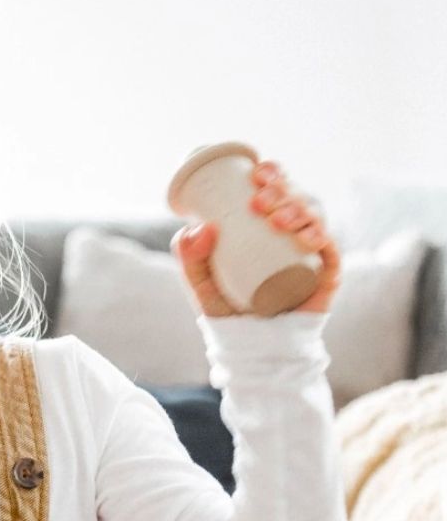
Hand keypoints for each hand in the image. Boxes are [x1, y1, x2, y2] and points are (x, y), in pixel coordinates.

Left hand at [170, 159, 341, 316]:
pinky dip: (322, 237)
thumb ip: (189, 257)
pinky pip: (331, 249)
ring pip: (315, 216)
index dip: (273, 173)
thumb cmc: (226, 309)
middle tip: (259, 201)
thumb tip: (199, 228)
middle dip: (282, 190)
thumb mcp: (199, 282)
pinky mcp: (326, 274)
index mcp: (265, 225)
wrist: (251, 346)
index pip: (276, 189)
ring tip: (276, 220)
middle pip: (297, 197)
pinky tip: (308, 237)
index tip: (257, 173)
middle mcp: (292, 233)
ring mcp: (311, 252)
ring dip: (300, 209)